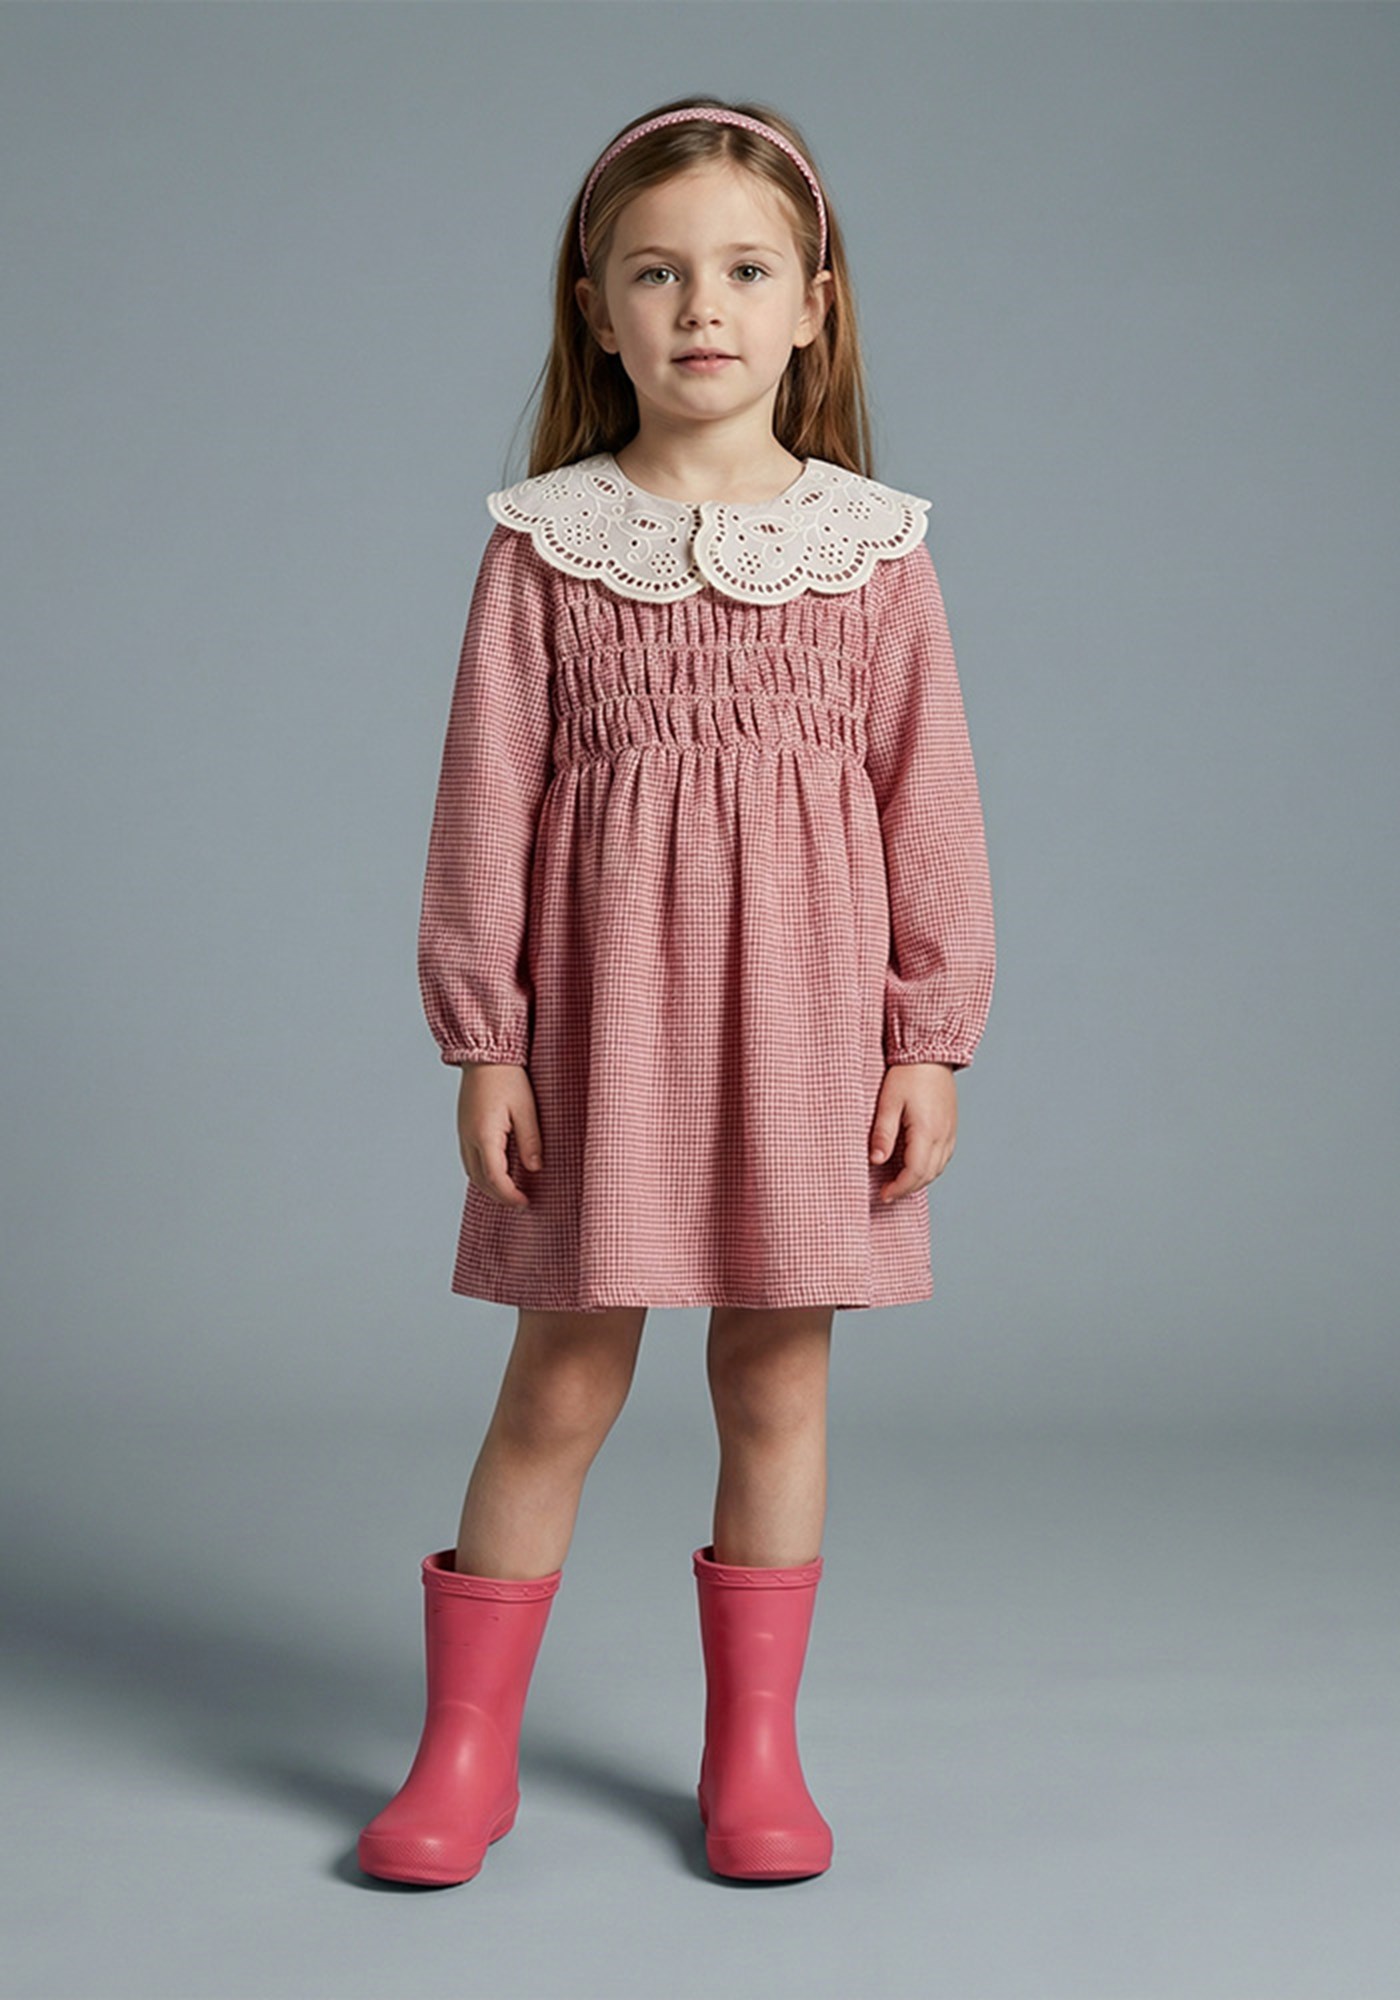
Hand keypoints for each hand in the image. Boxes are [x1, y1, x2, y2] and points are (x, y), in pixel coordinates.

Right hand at [457, 1063, 542, 1206]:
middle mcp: (468, 1138)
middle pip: (480, 1180)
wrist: (485, 1054)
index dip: (510, 1195)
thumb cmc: (508, 1077)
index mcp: (484, 1135)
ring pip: (472, 1172)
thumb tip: (534, 1168)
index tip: (525, 1203)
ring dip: (489, 1186)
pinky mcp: (464, 1128)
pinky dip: (482, 1173)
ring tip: (509, 1192)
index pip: (495, 1178)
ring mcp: (463, 1133)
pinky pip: (470, 1159)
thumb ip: (530, 1140)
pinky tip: (497, 1172)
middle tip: (519, 1203)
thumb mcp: (526, 1108)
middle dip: (499, 1196)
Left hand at [868, 1062, 957, 1203]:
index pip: (915, 1172)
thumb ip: (883, 1133)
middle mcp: (943, 1135)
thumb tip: (875, 1161)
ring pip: (938, 1168)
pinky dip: (930, 1167)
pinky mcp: (951, 1126)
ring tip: (899, 1183)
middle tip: (888, 1194)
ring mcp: (950, 1131)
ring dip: (920, 1180)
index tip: (884, 1195)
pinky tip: (916, 1166)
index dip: (899, 1188)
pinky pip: (944, 1156)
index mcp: (928, 1132)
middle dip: (908, 1188)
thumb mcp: (888, 1102)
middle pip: (928, 1175)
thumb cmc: (908, 1074)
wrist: (931, 1052)